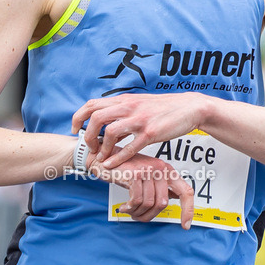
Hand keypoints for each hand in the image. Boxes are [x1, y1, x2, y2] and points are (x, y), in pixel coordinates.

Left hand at [71, 92, 209, 167]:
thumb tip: (107, 120)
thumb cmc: (164, 108)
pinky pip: (129, 147)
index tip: (75, 130)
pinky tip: (112, 165)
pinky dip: (117, 158)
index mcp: (125, 100)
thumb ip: (123, 110)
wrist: (189, 108)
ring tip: (102, 157)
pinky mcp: (150, 133)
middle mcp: (129, 107)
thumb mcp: (140, 104)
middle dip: (87, 135)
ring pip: (110, 132)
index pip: (92, 104)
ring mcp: (139, 120)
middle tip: (89, 147)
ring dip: (102, 148)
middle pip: (96, 117)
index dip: (78, 118)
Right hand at [88, 153, 194, 228]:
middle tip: (137, 216)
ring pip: (149, 203)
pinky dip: (129, 208)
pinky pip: (136, 200)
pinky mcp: (135, 174)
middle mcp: (161, 168)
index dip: (188, 210)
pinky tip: (124, 207)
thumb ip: (161, 186)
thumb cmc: (126, 169)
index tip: (185, 225)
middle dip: (149, 215)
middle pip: (162, 203)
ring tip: (129, 210)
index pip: (186, 191)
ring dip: (137, 212)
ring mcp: (148, 170)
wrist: (105, 159)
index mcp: (167, 170)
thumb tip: (175, 199)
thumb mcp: (148, 177)